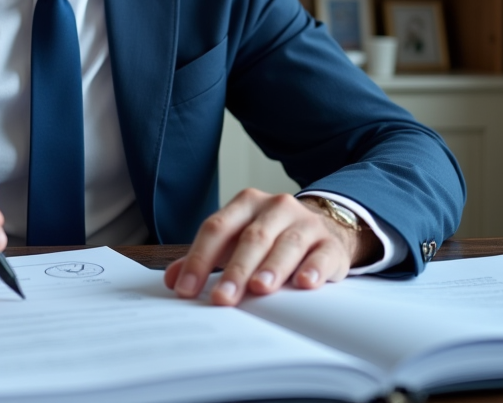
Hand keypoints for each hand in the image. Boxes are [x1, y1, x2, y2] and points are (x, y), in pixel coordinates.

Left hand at [164, 190, 380, 305]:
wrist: (323, 228)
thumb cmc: (270, 239)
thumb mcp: (236, 241)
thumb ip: (205, 258)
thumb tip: (172, 280)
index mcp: (245, 203)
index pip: (217, 228)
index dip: (199, 258)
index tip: (186, 289)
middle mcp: (275, 207)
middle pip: (251, 238)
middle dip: (235, 270)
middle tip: (223, 299)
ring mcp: (305, 222)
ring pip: (287, 243)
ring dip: (272, 267)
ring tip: (260, 289)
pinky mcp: (330, 242)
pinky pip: (322, 254)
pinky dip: (314, 268)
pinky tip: (305, 283)